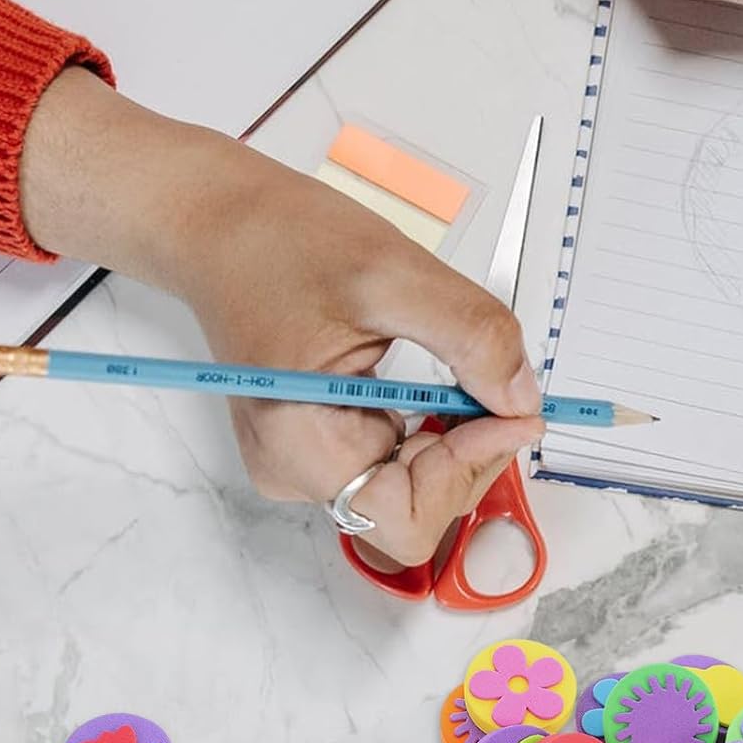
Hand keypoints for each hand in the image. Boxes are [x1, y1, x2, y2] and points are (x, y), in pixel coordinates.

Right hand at [21, 71, 542, 565]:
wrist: (221, 225)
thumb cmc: (281, 242)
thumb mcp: (392, 274)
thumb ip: (469, 337)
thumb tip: (521, 398)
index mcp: (298, 443)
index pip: (404, 517)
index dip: (467, 471)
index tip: (511, 410)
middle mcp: (293, 472)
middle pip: (413, 510)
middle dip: (468, 453)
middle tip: (497, 385)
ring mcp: (302, 465)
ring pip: (409, 490)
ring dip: (453, 441)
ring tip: (460, 374)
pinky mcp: (315, 448)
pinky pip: (393, 464)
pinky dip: (431, 430)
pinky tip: (434, 385)